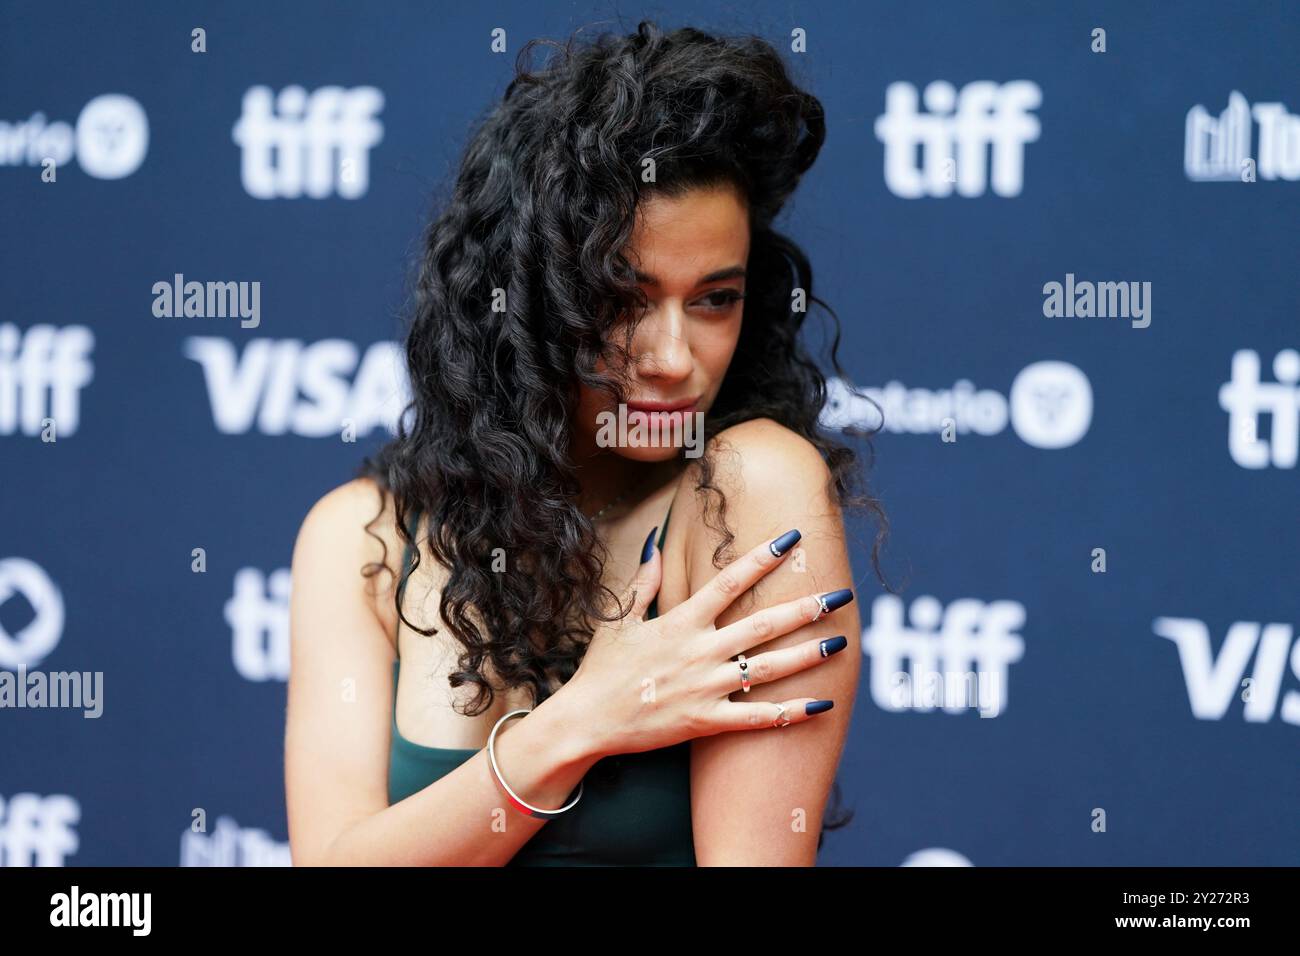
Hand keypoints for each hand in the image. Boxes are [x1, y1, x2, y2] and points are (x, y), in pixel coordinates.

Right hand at [564, 528, 852, 757]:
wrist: (586, 721)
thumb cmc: (602, 669)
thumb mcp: (619, 618)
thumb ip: (644, 580)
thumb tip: (656, 538)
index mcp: (680, 622)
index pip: (729, 582)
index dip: (762, 558)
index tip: (792, 538)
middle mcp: (699, 652)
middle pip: (762, 625)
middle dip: (805, 609)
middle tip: (840, 595)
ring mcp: (705, 688)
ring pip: (767, 670)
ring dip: (807, 655)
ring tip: (841, 643)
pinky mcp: (706, 722)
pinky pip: (756, 718)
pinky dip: (791, 713)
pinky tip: (821, 705)